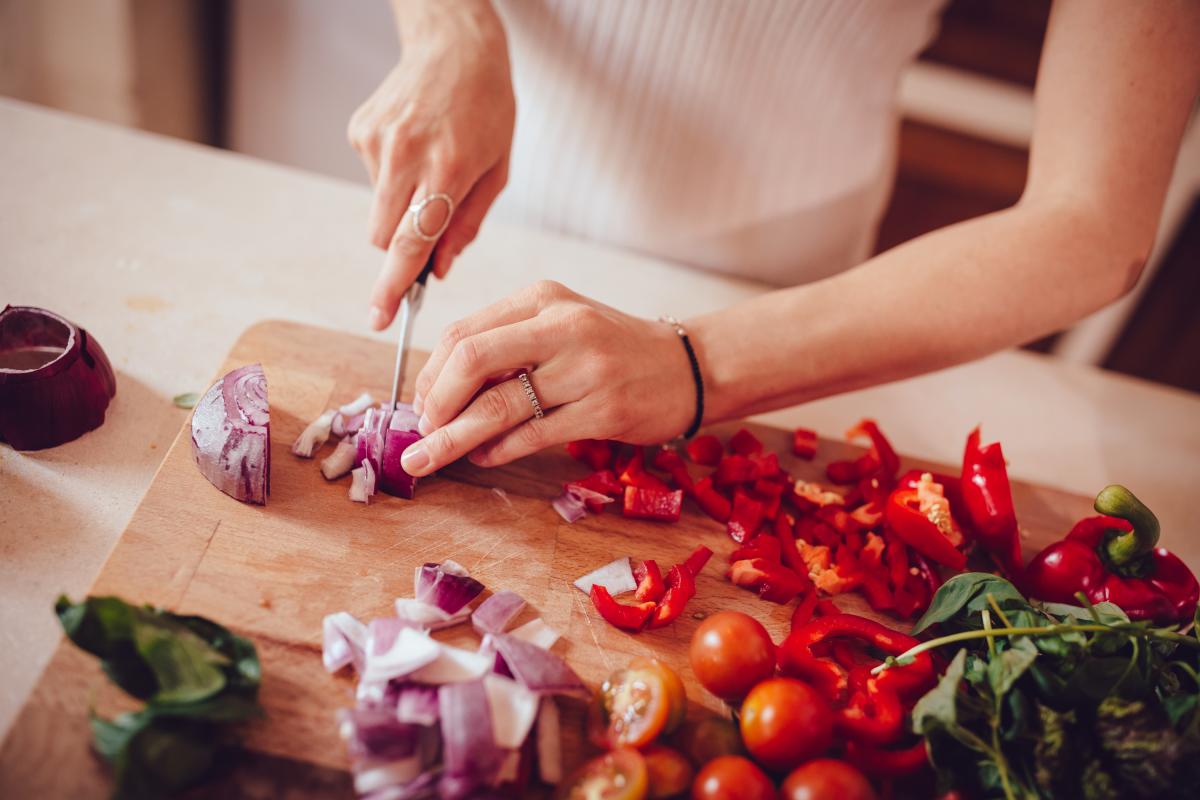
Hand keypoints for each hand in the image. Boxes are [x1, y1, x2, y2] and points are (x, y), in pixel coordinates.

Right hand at [348, 0, 514, 329]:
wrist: (456, 45)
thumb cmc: (487, 109)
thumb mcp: (498, 170)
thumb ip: (468, 224)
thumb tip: (437, 270)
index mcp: (448, 169)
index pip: (412, 242)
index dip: (394, 285)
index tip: (378, 317)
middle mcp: (406, 156)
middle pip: (385, 237)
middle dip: (403, 249)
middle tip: (428, 233)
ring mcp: (378, 142)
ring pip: (378, 212)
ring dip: (402, 207)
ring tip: (430, 167)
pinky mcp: (360, 132)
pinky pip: (373, 180)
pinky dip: (392, 177)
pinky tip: (414, 147)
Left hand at [400, 281, 696, 475]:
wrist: (690, 367)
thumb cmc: (615, 349)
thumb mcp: (562, 325)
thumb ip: (508, 345)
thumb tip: (441, 390)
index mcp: (543, 300)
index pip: (464, 333)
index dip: (430, 374)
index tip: (420, 404)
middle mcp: (562, 327)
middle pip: (471, 361)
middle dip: (434, 404)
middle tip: (420, 433)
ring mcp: (585, 370)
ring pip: (498, 406)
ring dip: (454, 438)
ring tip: (429, 459)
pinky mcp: (603, 411)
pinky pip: (532, 435)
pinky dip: (498, 450)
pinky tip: (484, 457)